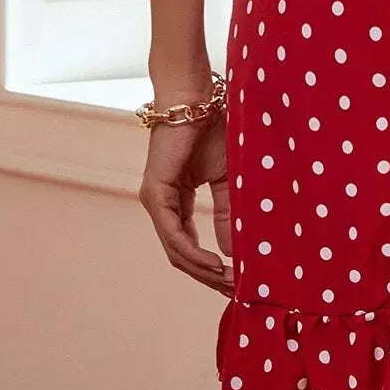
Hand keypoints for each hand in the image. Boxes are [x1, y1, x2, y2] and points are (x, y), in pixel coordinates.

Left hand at [138, 106, 234, 293]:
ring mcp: (155, 201)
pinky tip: (214, 264)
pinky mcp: (155, 193)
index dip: (210, 266)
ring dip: (202, 270)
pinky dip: (193, 252)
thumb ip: (226, 215)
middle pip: (180, 255)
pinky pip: (173, 234)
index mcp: (175, 201)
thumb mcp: (227, 181)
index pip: (188, 245)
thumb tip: (233, 253)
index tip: (234, 280)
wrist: (199, 99)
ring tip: (228, 281)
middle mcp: (160, 205)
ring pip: (175, 250)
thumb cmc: (214, 130)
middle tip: (234, 290)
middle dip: (207, 275)